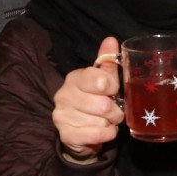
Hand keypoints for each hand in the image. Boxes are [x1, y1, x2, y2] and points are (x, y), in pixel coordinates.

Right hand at [51, 37, 123, 160]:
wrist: (82, 133)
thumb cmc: (95, 101)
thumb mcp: (102, 81)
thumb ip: (107, 62)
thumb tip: (111, 40)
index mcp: (74, 78)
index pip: (100, 80)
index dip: (113, 88)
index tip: (112, 91)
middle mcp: (63, 95)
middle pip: (103, 105)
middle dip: (115, 111)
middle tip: (113, 111)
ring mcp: (61, 115)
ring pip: (101, 121)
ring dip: (110, 124)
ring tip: (105, 121)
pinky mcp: (65, 135)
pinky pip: (95, 135)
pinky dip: (106, 135)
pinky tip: (103, 131)